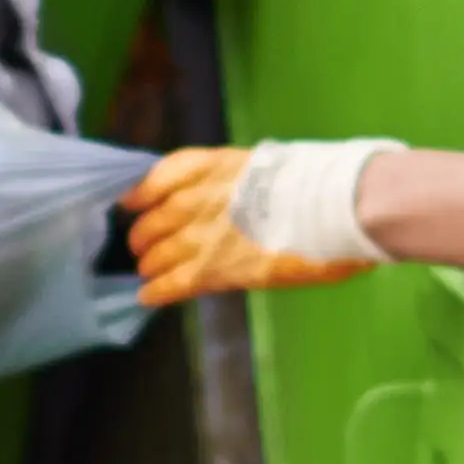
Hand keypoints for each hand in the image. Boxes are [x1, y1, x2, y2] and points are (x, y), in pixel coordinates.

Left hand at [121, 144, 384, 304]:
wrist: (331, 206)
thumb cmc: (314, 184)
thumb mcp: (266, 167)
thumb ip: (238, 182)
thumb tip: (231, 197)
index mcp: (211, 166)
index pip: (157, 177)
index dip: (141, 193)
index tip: (132, 202)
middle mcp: (196, 198)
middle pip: (153, 220)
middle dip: (145, 234)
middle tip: (144, 245)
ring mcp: (201, 236)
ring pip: (157, 254)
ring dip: (151, 264)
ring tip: (149, 271)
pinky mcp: (213, 271)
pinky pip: (172, 283)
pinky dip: (157, 291)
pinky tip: (148, 297)